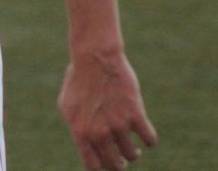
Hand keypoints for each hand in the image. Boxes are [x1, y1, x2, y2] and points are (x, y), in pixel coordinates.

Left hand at [57, 50, 157, 169]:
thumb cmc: (79, 80)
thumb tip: (85, 146)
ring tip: (134, 148)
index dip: (102, 166)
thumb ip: (77, 129)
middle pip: (115, 165)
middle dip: (119, 164)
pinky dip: (149, 139)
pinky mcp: (135, 115)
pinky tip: (145, 134)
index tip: (107, 161)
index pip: (94, 166)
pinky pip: (150, 139)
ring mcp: (118, 125)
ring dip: (134, 153)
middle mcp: (99, 133)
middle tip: (122, 159)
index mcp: (81, 133)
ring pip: (132, 154)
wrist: (94, 58)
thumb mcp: (67, 107)